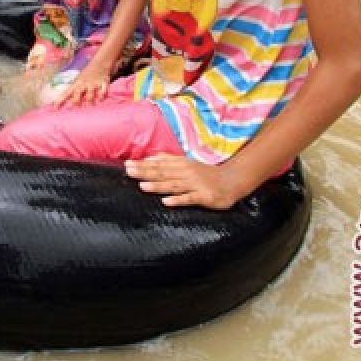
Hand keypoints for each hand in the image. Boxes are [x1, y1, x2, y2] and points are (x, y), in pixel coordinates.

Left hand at [53, 65, 109, 106]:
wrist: (100, 63)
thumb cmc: (86, 76)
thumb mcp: (77, 83)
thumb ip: (70, 94)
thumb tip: (58, 105)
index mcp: (76, 85)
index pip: (66, 94)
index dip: (60, 101)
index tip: (55, 108)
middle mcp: (83, 85)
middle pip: (77, 94)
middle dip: (75, 102)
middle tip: (73, 107)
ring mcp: (93, 84)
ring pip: (90, 95)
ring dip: (89, 101)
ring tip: (89, 106)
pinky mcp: (103, 83)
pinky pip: (103, 91)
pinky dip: (102, 96)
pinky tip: (101, 99)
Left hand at [124, 153, 245, 209]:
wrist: (232, 181)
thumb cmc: (207, 174)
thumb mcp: (187, 163)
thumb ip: (169, 160)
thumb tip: (149, 158)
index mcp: (181, 165)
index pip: (159, 165)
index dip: (143, 165)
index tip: (127, 165)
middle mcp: (186, 173)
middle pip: (162, 173)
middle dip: (145, 172)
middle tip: (128, 172)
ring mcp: (195, 184)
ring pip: (173, 185)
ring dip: (157, 185)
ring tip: (142, 186)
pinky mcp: (204, 196)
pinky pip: (189, 199)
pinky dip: (178, 200)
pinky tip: (166, 202)